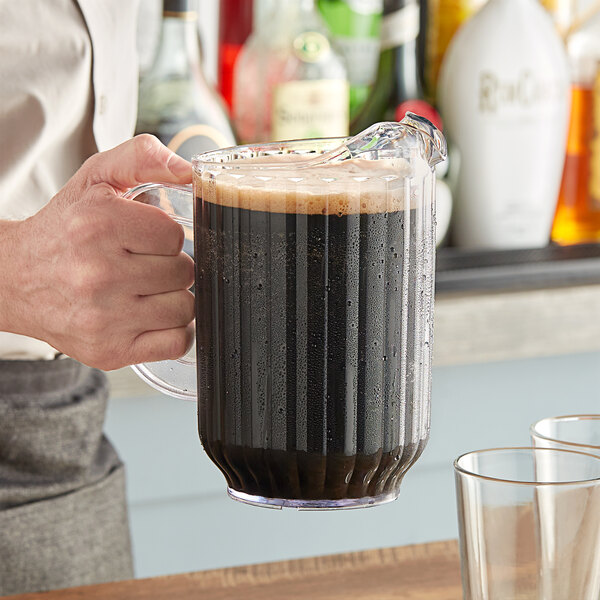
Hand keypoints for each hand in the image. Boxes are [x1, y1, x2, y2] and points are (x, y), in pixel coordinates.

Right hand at [2, 135, 194, 369]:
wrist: (14, 280)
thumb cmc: (64, 229)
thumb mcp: (96, 179)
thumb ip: (142, 156)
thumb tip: (188, 170)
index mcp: (98, 224)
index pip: (175, 236)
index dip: (165, 237)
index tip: (144, 240)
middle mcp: (98, 273)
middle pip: (183, 273)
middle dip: (170, 267)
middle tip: (143, 265)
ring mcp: (104, 317)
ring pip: (185, 308)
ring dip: (173, 298)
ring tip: (145, 291)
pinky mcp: (110, 351)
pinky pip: (177, 342)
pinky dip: (174, 330)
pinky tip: (152, 315)